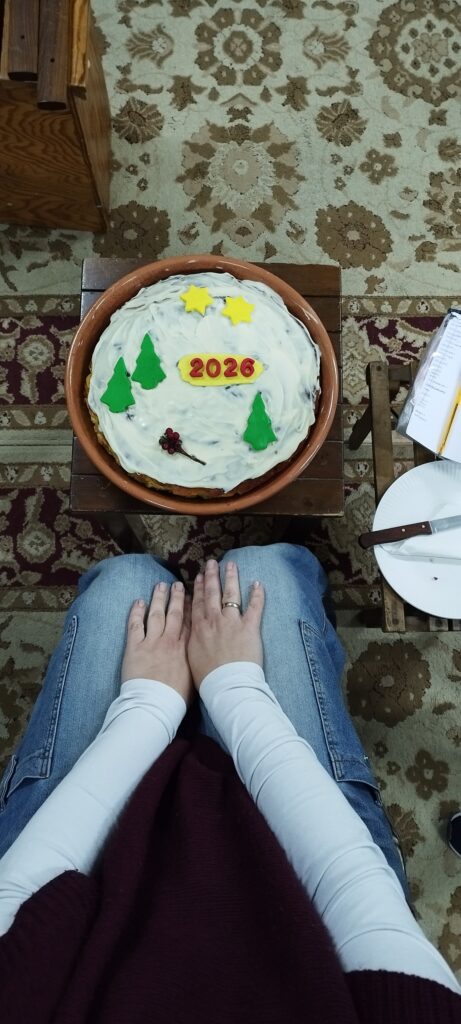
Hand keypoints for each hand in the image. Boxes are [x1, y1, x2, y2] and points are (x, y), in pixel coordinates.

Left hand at [121, 581, 193, 706]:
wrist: (155, 705)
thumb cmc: (176, 699)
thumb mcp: (194, 678)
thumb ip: (195, 663)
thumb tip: (200, 657)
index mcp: (186, 649)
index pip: (189, 622)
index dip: (191, 607)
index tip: (192, 595)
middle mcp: (170, 641)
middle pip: (175, 613)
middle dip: (177, 597)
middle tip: (178, 584)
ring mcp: (152, 642)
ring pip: (156, 614)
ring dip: (159, 598)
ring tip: (160, 585)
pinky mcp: (135, 647)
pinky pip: (136, 625)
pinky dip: (137, 612)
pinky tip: (139, 601)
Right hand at [188, 559, 264, 688]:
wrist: (226, 685)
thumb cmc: (208, 679)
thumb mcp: (191, 658)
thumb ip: (191, 642)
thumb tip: (189, 634)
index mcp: (199, 629)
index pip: (197, 604)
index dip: (197, 589)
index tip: (197, 577)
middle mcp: (214, 621)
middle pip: (212, 594)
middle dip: (211, 577)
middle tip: (211, 563)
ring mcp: (232, 622)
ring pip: (231, 594)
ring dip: (230, 578)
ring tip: (231, 565)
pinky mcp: (249, 628)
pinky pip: (254, 607)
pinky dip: (257, 595)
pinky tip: (258, 583)